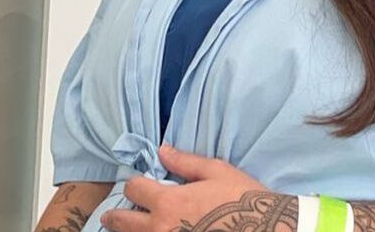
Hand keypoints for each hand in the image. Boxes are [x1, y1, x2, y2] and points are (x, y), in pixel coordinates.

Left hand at [100, 145, 296, 231]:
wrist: (263, 228)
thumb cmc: (240, 198)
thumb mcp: (216, 171)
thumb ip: (185, 162)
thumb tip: (162, 150)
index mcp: (168, 202)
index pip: (134, 190)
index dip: (134, 184)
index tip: (138, 185)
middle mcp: (159, 228)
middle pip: (121, 223)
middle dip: (114, 216)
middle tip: (110, 215)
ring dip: (128, 231)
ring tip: (128, 228)